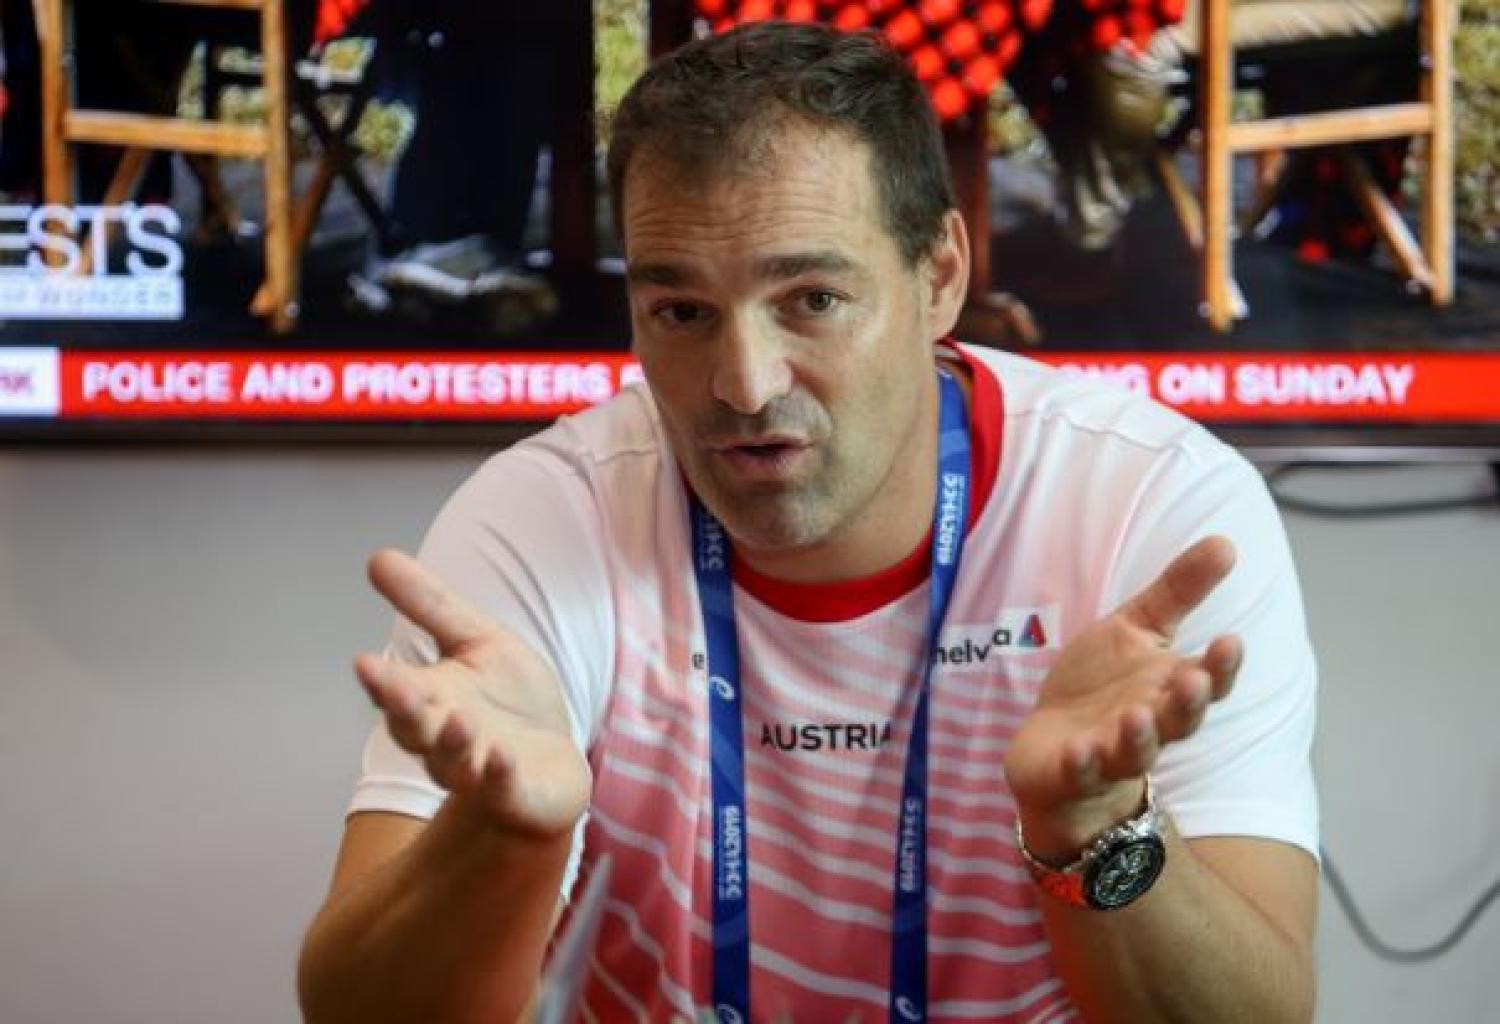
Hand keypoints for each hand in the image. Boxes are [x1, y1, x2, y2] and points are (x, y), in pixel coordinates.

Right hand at [354, 549, 591, 839]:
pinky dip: (500, 777)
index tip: (364, 663)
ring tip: (458, 721)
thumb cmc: (507, 701)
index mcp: (431, 701)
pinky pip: (504, 790)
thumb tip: (376, 556)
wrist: (549, 768)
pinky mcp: (516, 795)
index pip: (397, 692)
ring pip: (455, 763)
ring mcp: (480, 772)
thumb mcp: (476, 640)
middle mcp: (446, 740)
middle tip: (392, 688)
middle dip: (405, 709)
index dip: (382, 681)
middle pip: (416, 729)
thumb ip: (429, 604)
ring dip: (454, 743)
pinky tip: (502, 759)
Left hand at [1004, 536, 1243, 860]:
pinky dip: (1083, 763)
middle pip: (1179, 720)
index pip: (1207, 681)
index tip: (1231, 640)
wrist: (1056, 751)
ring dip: (1138, 735)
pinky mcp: (1073, 772)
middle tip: (1194, 679)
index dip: (1222, 666)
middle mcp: (1150, 725)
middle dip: (1188, 702)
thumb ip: (1179, 591)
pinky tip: (1080, 751)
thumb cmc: (1105, 687)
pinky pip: (1081, 771)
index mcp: (1168, 689)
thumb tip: (1227, 541)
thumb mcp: (1137, 628)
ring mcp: (1111, 753)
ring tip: (1138, 715)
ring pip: (1135, 750)